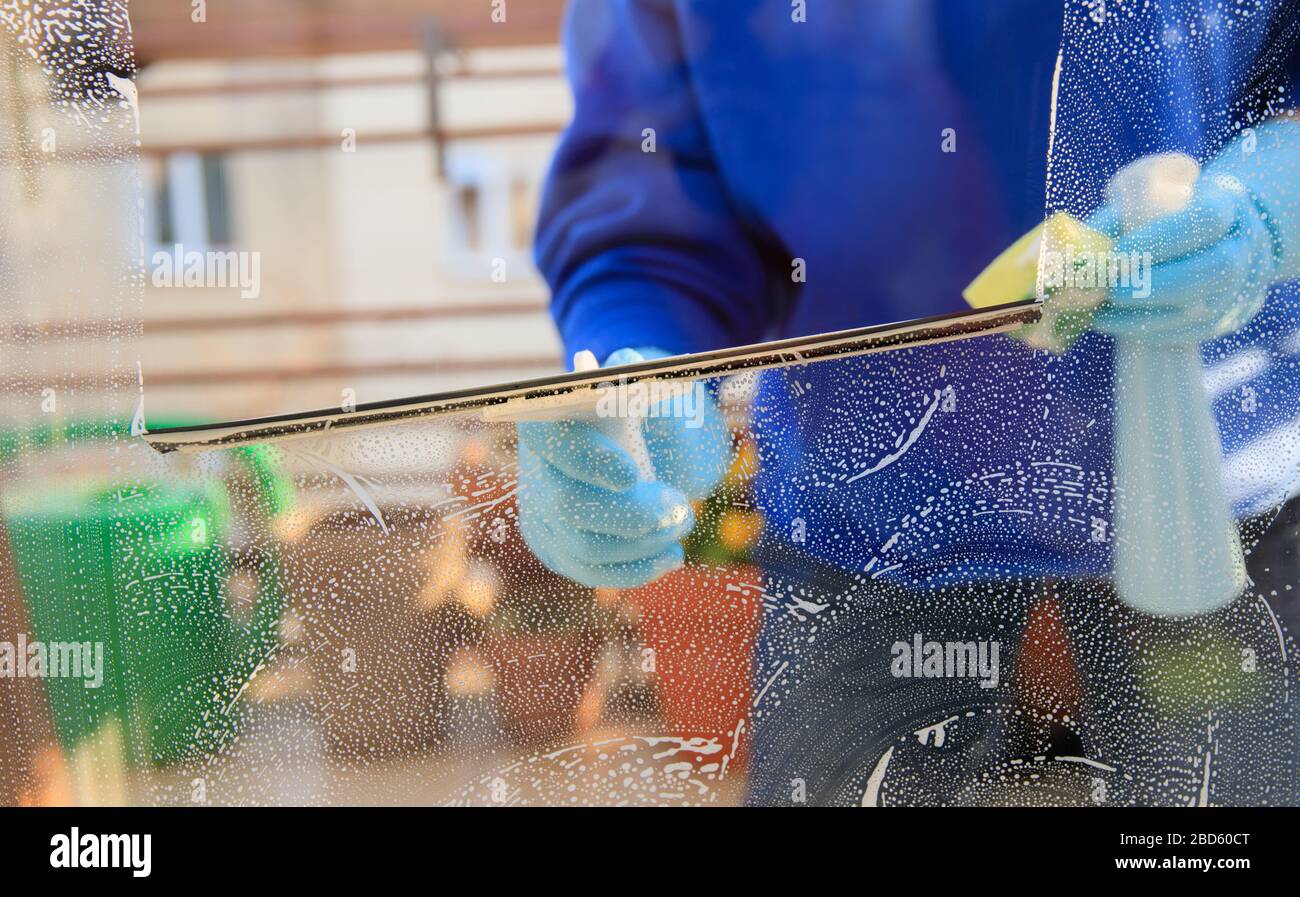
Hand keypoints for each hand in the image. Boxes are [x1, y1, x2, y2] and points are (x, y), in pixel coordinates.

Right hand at [517, 347, 731, 587]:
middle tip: (679, 508)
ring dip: (643, 543)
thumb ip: (638, 373)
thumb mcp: (643, 384)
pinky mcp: (559, 549)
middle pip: (564, 505)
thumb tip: (628, 361)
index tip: (632, 474)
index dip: (586, 461)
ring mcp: (542, 515)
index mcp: (546, 420)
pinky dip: (636, 569)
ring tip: (684, 522)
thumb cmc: (641, 411)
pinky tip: (671, 554)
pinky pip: (592, 572)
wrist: (639, 446)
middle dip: (628, 515)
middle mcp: (534, 470)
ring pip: (583, 547)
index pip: (549, 441)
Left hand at [1090, 122, 1299, 343]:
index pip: (1204, 221)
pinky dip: (1151, 332)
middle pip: (1212, 271)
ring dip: (1144, 316)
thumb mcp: (1151, 200)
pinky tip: (1119, 324)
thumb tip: (1076, 252)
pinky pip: (1192, 332)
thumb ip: (1117, 220)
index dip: (1161, 239)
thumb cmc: (1173, 215)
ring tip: (1102, 313)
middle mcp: (1242, 248)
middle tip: (1110, 291)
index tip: (1118, 255)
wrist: (1225, 236)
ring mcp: (1240, 287)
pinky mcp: (1228, 318)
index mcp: (1227, 207)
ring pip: (1201, 309)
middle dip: (1154, 285)